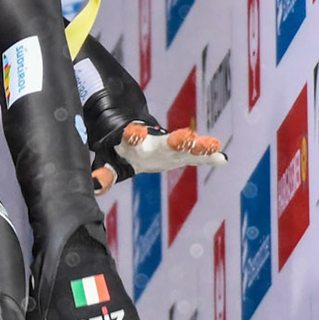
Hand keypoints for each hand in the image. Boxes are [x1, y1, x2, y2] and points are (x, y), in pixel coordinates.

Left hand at [93, 123, 225, 191]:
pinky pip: (195, 155)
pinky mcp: (180, 153)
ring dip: (197, 148)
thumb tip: (96, 187)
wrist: (132, 134)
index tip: (135, 132)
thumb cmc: (118, 151)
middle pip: (165, 142)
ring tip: (214, 147)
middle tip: (187, 138)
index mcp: (131, 142)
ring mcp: (168, 146)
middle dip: (176, 141)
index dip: (133, 136)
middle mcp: (153, 143)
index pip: (131, 138)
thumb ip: (104, 174)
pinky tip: (222, 158)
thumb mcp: (108, 162)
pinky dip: (207, 157)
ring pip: (184, 147)